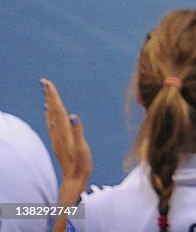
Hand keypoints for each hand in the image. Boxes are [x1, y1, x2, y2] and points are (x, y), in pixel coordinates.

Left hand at [41, 79, 91, 202]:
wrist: (73, 181)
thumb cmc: (81, 166)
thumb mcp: (82, 150)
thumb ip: (78, 133)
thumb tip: (72, 116)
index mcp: (65, 132)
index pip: (58, 109)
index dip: (53, 96)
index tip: (47, 83)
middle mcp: (58, 133)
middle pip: (53, 110)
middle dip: (49, 95)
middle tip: (44, 82)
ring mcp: (57, 138)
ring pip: (51, 116)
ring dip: (49, 103)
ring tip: (47, 92)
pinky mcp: (59, 142)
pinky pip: (52, 124)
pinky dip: (50, 115)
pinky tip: (50, 112)